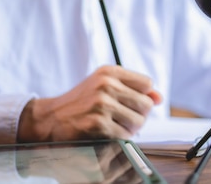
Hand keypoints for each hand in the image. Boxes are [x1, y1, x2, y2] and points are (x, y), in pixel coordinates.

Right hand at [17, 65, 162, 141]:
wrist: (50, 119)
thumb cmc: (83, 102)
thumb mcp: (105, 86)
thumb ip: (134, 89)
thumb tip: (159, 98)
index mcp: (110, 72)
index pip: (147, 84)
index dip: (142, 96)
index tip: (129, 102)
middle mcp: (106, 84)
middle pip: (146, 104)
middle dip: (139, 115)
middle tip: (123, 118)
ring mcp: (101, 104)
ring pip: (139, 121)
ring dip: (131, 129)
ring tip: (116, 126)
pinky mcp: (97, 124)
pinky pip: (125, 135)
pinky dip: (120, 138)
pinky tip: (108, 134)